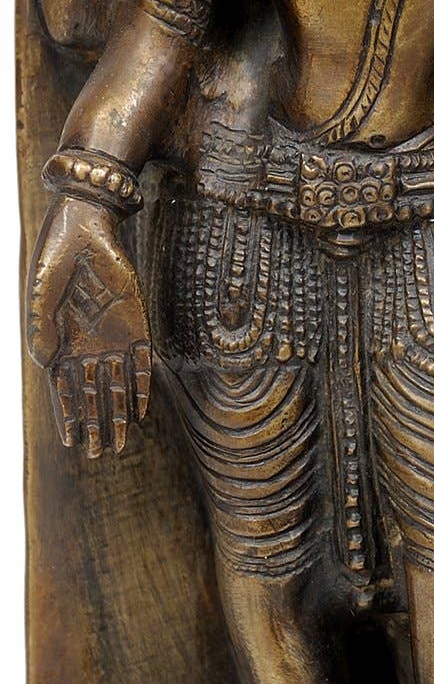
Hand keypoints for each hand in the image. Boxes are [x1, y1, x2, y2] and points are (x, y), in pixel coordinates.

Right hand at [26, 198, 151, 456]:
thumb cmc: (56, 260)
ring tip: (122, 445)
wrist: (87, 228)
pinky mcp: (137, 325)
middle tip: (101, 455)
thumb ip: (40, 329)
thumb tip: (43, 364)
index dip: (68, 418)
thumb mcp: (40, 293)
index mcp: (60, 344)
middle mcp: (87, 347)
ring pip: (118, 388)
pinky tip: (143, 412)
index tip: (72, 445)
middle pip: (93, 397)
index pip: (64, 392)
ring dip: (120, 416)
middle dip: (97, 426)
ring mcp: (113, 338)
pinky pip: (142, 364)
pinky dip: (142, 388)